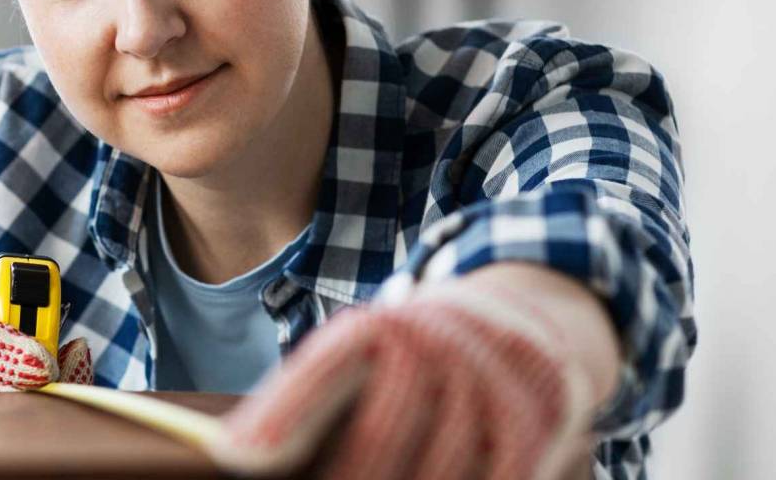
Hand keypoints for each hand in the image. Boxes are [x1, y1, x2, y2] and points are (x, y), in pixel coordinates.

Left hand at [210, 288, 592, 479]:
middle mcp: (434, 343)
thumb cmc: (417, 354)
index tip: (236, 457)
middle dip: (350, 477)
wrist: (525, 313)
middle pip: (382, 436)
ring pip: (442, 468)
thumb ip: (310, 401)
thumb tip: (239, 455)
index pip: (322, 373)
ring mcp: (491, 378)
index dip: (280, 417)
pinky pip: (503, 474)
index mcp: (377, 329)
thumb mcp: (367, 357)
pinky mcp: (539, 415)